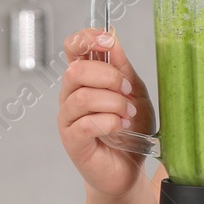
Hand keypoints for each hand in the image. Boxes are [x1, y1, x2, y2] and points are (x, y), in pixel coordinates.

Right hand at [57, 28, 156, 200]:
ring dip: (113, 103)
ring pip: (82, 97)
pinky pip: (85, 124)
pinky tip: (121, 127)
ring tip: (128, 114)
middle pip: (76, 70)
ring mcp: (68, 118)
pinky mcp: (72, 141)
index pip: (73, 48)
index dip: (87, 39)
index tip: (108, 41)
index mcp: (85, 79)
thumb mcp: (135, 93)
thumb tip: (112, 35)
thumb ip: (122, 67)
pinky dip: (109, 122)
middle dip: (108, 77)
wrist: (129, 168)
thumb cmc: (130, 130)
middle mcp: (70, 95)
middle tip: (127, 91)